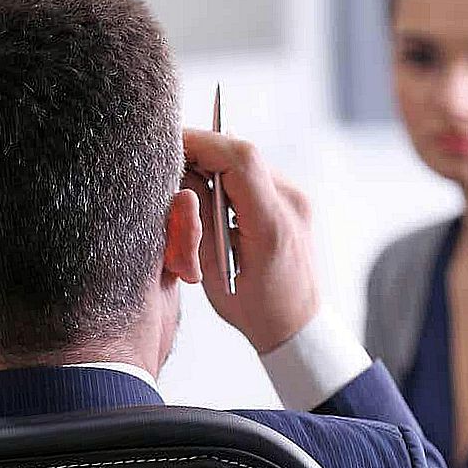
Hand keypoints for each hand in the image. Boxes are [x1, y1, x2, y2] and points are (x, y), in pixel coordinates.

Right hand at [183, 128, 318, 353]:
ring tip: (192, 188)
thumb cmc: (254, 309)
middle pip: (241, 152)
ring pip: (247, 159)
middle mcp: (291, 204)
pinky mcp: (293, 198)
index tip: (170, 146)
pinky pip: (255, 172)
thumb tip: (181, 176)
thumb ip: (195, 221)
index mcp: (271, 226)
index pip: (238, 159)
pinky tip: (213, 196)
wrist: (297, 324)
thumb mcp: (210, 270)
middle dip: (202, 151)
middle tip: (172, 167)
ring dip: (214, 164)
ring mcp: (297, 198)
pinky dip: (229, 175)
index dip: (200, 143)